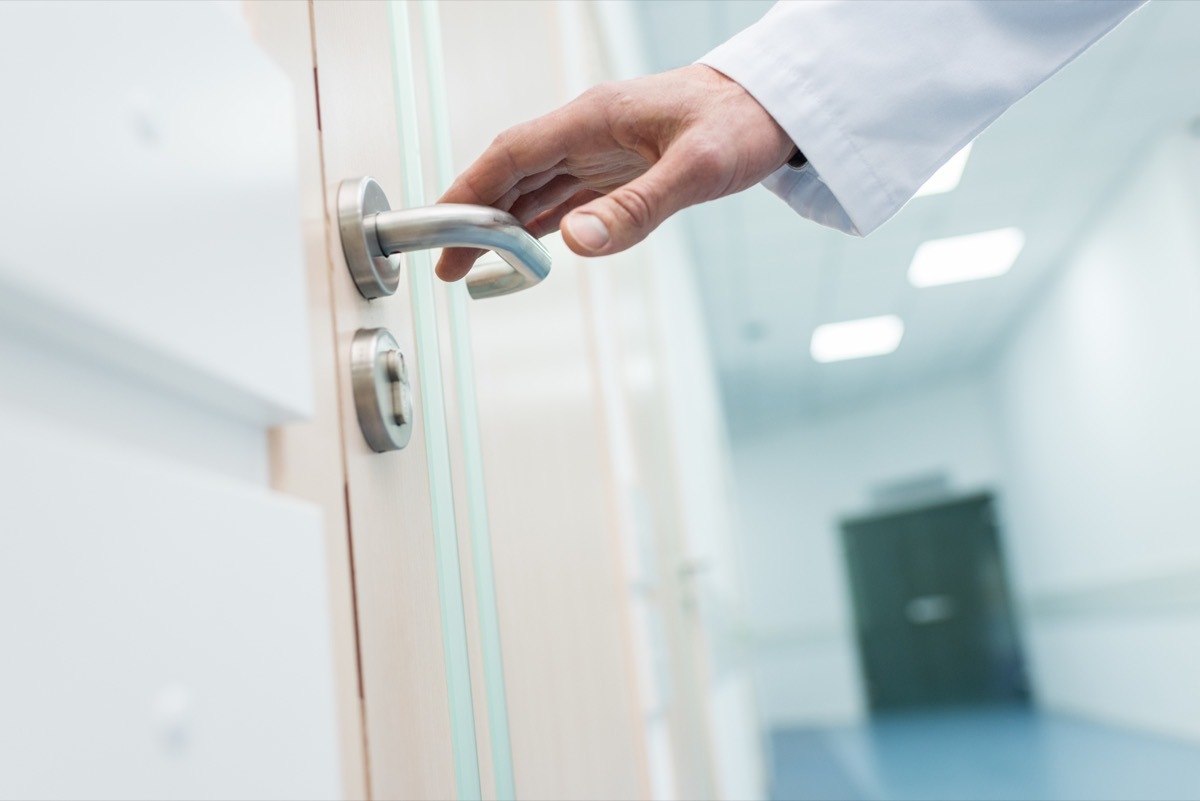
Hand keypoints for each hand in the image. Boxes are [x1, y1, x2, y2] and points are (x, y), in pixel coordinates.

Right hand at [435, 64, 795, 281]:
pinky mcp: (617, 168)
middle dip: (474, 218)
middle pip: (512, 173)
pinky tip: (522, 247)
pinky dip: (536, 223)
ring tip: (471, 265)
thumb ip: (636, 208)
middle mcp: (587, 132)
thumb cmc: (742, 123)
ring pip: (533, 187)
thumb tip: (573, 242)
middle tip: (445, 266)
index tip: (439, 229)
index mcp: (593, 120)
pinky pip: (563, 196)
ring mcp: (600, 150)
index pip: (511, 155)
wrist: (776, 106)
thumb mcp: (697, 170)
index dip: (468, 191)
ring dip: (500, 224)